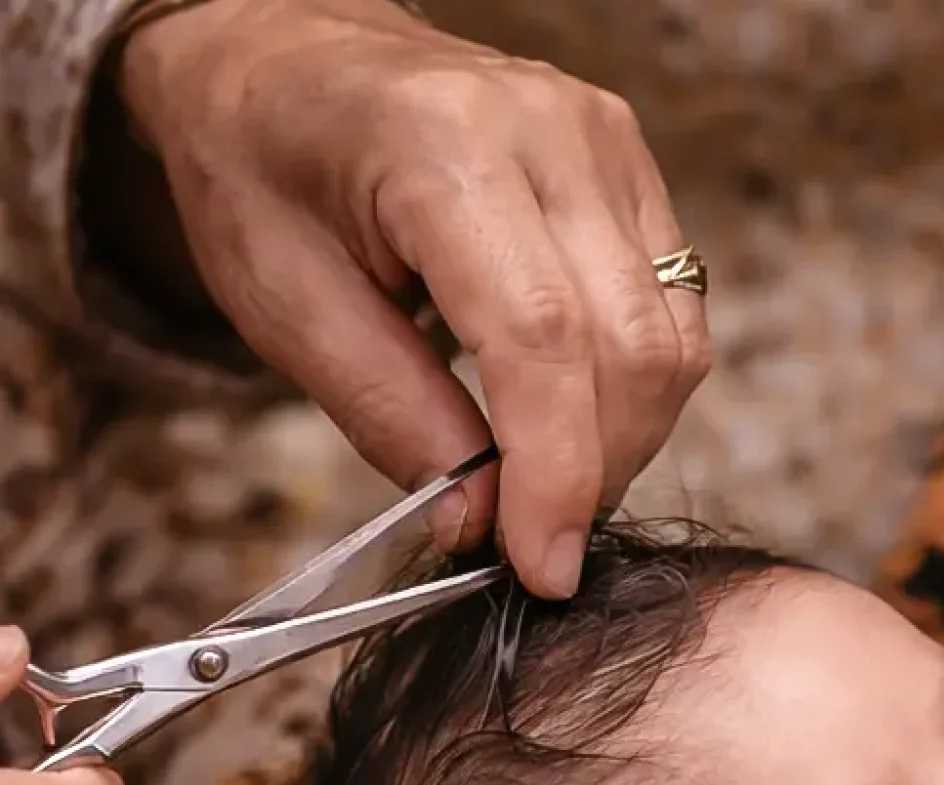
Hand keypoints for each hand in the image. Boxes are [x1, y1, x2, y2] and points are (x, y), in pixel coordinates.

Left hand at [115, 0, 708, 596]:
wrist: (283, 56)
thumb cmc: (265, 167)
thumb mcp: (285, 304)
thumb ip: (392, 417)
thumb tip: (482, 524)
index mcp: (437, 143)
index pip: (540, 336)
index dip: (556, 471)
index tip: (545, 566)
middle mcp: (547, 129)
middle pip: (625, 350)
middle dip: (592, 473)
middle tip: (534, 539)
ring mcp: (605, 145)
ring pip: (669, 346)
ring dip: (624, 444)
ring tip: (549, 479)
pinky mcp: (635, 174)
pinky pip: (676, 320)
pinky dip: (638, 397)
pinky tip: (576, 418)